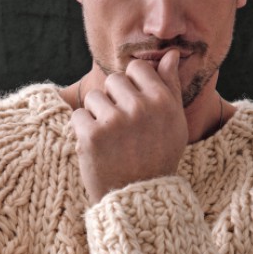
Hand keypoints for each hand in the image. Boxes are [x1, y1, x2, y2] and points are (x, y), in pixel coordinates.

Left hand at [70, 49, 187, 203]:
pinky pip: (78, 116)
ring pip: (94, 98)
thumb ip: (170, 86)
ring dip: (97, 116)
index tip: (134, 107)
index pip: (138, 68)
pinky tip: (99, 149)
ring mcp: (115, 122)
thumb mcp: (174, 123)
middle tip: (122, 128)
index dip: (132, 85)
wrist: (138, 199)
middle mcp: (140, 108)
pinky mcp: (91, 136)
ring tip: (111, 140)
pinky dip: (83, 132)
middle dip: (113, 100)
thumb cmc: (158, 157)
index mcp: (163, 102)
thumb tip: (170, 54)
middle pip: (113, 80)